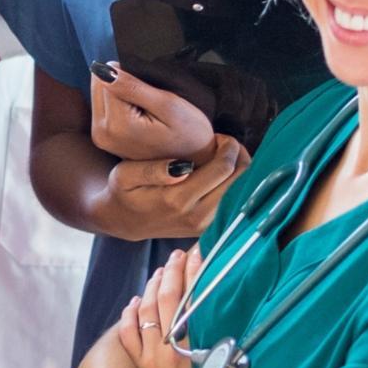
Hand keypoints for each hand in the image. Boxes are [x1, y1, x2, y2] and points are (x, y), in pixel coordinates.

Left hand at [90, 62, 215, 162]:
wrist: (195, 161)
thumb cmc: (189, 133)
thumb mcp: (167, 104)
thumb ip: (132, 87)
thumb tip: (102, 69)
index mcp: (116, 125)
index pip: (106, 79)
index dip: (129, 76)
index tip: (150, 92)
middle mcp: (101, 134)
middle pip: (98, 86)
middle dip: (121, 84)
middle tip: (149, 101)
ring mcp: (100, 138)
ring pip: (99, 93)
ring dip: (120, 93)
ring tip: (146, 109)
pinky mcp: (103, 137)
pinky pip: (103, 105)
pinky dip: (119, 103)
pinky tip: (139, 114)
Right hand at [102, 136, 245, 241]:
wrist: (124, 221)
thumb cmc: (124, 191)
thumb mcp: (125, 175)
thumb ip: (151, 170)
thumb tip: (182, 167)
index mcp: (177, 200)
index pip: (222, 169)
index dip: (228, 147)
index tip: (218, 137)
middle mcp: (196, 216)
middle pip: (240, 182)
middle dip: (239, 156)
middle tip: (225, 144)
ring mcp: (205, 227)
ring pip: (243, 194)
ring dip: (241, 171)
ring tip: (225, 157)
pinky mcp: (208, 230)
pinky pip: (236, 205)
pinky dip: (237, 186)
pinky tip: (224, 174)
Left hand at [115, 247, 205, 367]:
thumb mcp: (214, 367)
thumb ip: (214, 337)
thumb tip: (218, 306)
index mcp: (194, 348)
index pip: (193, 300)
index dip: (195, 274)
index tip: (198, 254)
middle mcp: (170, 348)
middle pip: (168, 299)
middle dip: (173, 272)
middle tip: (177, 255)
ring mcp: (149, 355)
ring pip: (147, 310)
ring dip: (153, 286)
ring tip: (160, 271)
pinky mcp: (135, 364)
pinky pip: (127, 332)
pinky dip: (129, 313)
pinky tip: (135, 300)